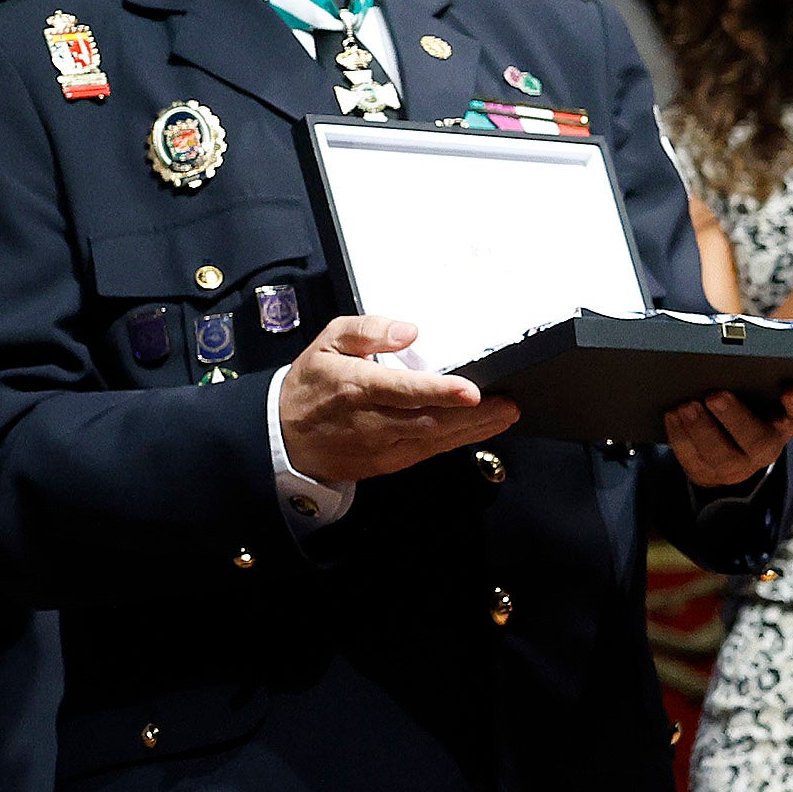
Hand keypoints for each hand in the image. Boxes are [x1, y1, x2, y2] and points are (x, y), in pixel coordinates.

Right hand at [276, 315, 522, 483]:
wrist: (284, 435)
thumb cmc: (310, 385)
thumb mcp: (327, 341)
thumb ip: (367, 330)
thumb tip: (408, 330)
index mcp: (356, 386)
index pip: (404, 390)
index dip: (439, 391)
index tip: (469, 390)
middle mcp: (371, 420)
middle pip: (430, 420)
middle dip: (473, 415)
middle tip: (508, 404)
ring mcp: (381, 445)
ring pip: (434, 440)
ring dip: (473, 430)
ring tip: (504, 416)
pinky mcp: (387, 462)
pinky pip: (427, 452)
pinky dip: (455, 441)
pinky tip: (476, 430)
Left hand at [664, 379, 792, 488]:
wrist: (724, 441)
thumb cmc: (743, 399)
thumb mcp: (754, 386)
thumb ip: (752, 370)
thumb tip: (727, 344)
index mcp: (788, 418)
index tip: (790, 389)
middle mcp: (768, 444)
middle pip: (758, 439)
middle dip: (735, 417)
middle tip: (715, 396)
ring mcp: (739, 464)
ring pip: (722, 455)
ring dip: (702, 429)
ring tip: (686, 406)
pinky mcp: (710, 472)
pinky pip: (694, 460)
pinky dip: (681, 437)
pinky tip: (672, 415)